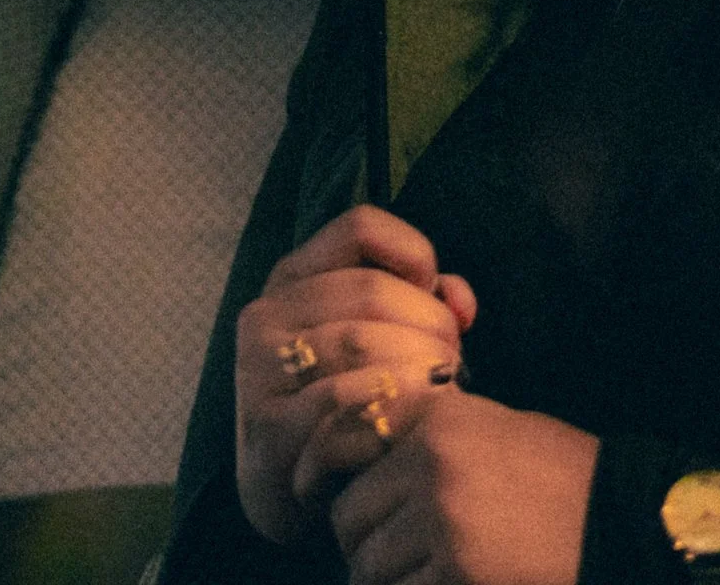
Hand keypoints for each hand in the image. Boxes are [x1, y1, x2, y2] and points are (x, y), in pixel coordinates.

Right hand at [235, 206, 477, 545]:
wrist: (294, 492)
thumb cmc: (354, 404)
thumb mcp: (383, 339)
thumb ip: (427, 304)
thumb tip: (460, 299)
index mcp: (294, 277)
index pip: (361, 227)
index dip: (415, 256)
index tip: (439, 305)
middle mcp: (266, 313)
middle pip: (373, 290)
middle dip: (433, 331)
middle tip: (451, 370)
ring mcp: (258, 370)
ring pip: (361, 343)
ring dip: (418, 375)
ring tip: (437, 401)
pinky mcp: (266, 428)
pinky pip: (342, 401)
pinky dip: (387, 413)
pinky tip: (406, 431)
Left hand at [329, 390, 599, 584]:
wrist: (628, 522)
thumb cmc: (567, 477)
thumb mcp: (498, 427)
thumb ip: (433, 434)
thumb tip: (370, 457)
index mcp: (438, 421)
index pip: (348, 449)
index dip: (338, 484)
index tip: (332, 504)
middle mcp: (431, 465)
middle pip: (350, 517)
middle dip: (362, 544)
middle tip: (386, 560)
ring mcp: (443, 523)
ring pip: (369, 567)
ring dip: (386, 579)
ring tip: (417, 578)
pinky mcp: (458, 575)